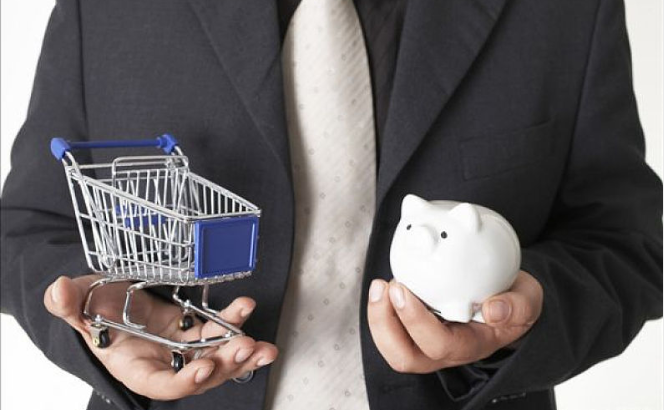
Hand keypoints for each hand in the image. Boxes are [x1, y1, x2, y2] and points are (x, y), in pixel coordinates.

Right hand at [43, 275, 277, 399]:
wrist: (109, 298)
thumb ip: (69, 304)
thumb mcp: (79, 304)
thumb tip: (58, 290)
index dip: (184, 382)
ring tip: (263, 346)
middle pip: (200, 375)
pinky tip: (248, 312)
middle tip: (244, 348)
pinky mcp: (195, 330)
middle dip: (225, 365)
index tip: (204, 368)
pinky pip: (220, 332)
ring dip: (241, 353)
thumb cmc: (93, 308)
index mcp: (136, 367)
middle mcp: (164, 363)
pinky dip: (236, 324)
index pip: (162, 384)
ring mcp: (183, 348)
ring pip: (217, 358)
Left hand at [367, 271, 541, 372]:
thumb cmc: (513, 301)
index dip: (416, 321)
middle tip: (387, 287)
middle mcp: (446, 350)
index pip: (440, 345)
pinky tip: (383, 287)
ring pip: (394, 349)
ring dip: (379, 318)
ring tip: (380, 286)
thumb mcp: (528, 299)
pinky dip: (380, 311)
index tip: (404, 289)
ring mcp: (428, 343)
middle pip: (407, 356)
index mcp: (473, 344)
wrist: (506, 298)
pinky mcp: (415, 330)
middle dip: (387, 324)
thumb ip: (519, 305)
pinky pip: (390, 332)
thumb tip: (494, 309)